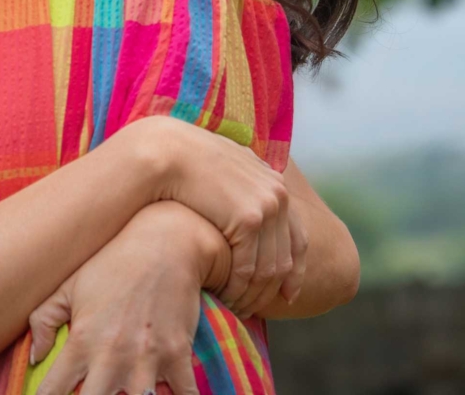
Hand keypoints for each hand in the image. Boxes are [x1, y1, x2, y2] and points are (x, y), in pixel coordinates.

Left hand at [25, 203, 212, 394]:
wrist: (165, 242)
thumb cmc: (112, 263)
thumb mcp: (70, 286)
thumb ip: (43, 320)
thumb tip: (34, 357)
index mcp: (82, 341)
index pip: (52, 392)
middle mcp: (112, 355)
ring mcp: (147, 358)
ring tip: (124, 393)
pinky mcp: (179, 355)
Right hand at [120, 117, 301, 315]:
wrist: (166, 153)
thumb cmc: (186, 165)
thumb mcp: (226, 174)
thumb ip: (243, 188)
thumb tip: (248, 206)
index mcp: (275, 184)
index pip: (298, 236)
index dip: (296, 270)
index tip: (288, 295)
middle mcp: (278, 194)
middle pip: (285, 258)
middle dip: (272, 290)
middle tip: (256, 310)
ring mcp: (266, 206)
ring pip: (268, 269)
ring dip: (253, 295)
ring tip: (237, 309)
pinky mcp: (248, 219)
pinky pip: (248, 268)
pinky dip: (238, 288)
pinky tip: (225, 297)